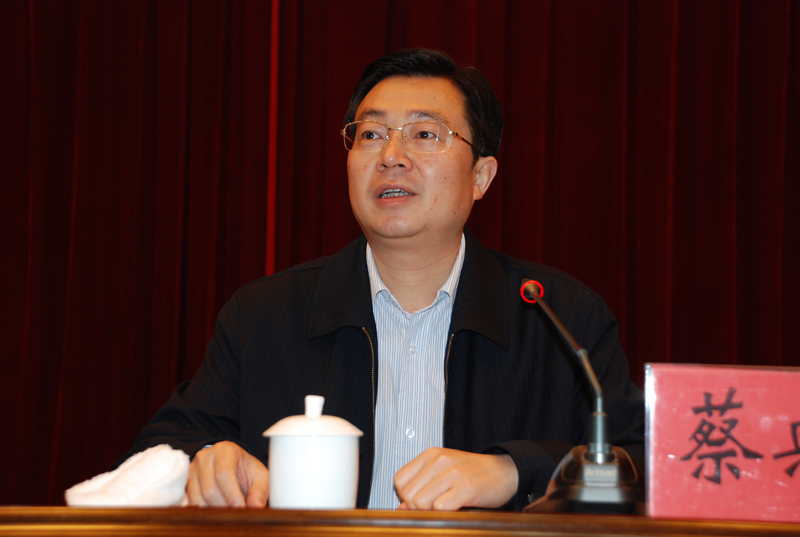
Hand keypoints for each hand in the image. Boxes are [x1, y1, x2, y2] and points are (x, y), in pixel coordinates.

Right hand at [186, 441, 268, 506]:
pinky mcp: (186, 482)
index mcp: (225, 450)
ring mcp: (193, 469)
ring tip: (228, 510)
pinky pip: (192, 503)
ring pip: (199, 498)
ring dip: (215, 510)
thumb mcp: (259, 476)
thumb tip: (256, 508)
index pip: (224, 473)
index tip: (241, 508)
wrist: (231, 465)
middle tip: (236, 513)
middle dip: (224, 505)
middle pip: (210, 489)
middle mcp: (205, 456)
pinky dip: (205, 511)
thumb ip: (259, 491)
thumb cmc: (246, 470)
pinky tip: (216, 510)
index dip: (232, 494)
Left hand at [393, 448, 517, 510]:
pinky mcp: (465, 488)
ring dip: (430, 512)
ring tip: (445, 508)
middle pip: (408, 495)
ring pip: (421, 503)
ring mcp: (452, 473)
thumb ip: (421, 487)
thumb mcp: (443, 472)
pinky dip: (444, 514)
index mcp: (430, 455)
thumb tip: (401, 509)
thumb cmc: (472, 473)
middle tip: (434, 507)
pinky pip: (440, 508)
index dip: (406, 496)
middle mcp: (439, 461)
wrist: (505, 472)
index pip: (399, 480)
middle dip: (417, 508)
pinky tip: (455, 509)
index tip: (420, 501)